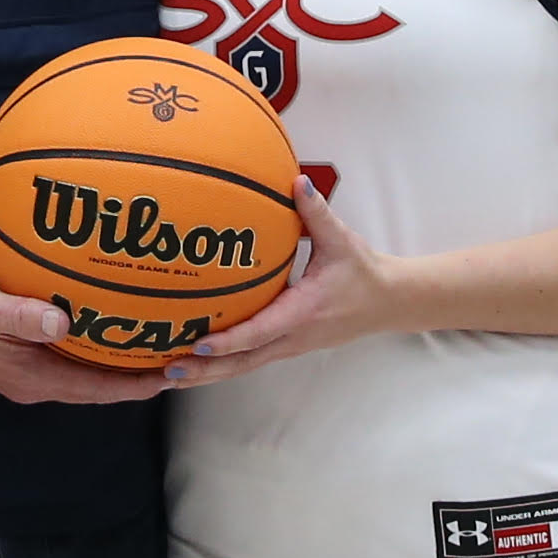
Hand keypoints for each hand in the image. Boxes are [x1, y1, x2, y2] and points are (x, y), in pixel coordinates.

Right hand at [0, 268, 172, 407]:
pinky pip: (66, 358)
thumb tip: (65, 323)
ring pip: (82, 373)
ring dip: (114, 364)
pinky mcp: (18, 356)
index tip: (172, 376)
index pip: (96, 390)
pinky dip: (90, 348)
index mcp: (32, 379)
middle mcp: (34, 382)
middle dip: (134, 376)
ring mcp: (25, 371)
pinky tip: (103, 326)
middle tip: (174, 358)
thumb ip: (24, 317)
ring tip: (150, 345)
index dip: (135, 385)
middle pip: (96, 386)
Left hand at [166, 182, 401, 384]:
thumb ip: (316, 212)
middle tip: (169, 371)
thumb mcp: (342, 240)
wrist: (388, 302)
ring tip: (170, 376)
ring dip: (209, 374)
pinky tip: (197, 365)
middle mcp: (294, 336)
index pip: (261, 331)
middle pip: (244, 362)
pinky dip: (223, 366)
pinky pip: (251, 360)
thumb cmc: (362, 272)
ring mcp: (290, 346)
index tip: (198, 344)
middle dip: (206, 370)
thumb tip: (296, 181)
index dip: (229, 340)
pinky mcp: (287, 346)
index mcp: (304, 312)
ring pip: (245, 366)